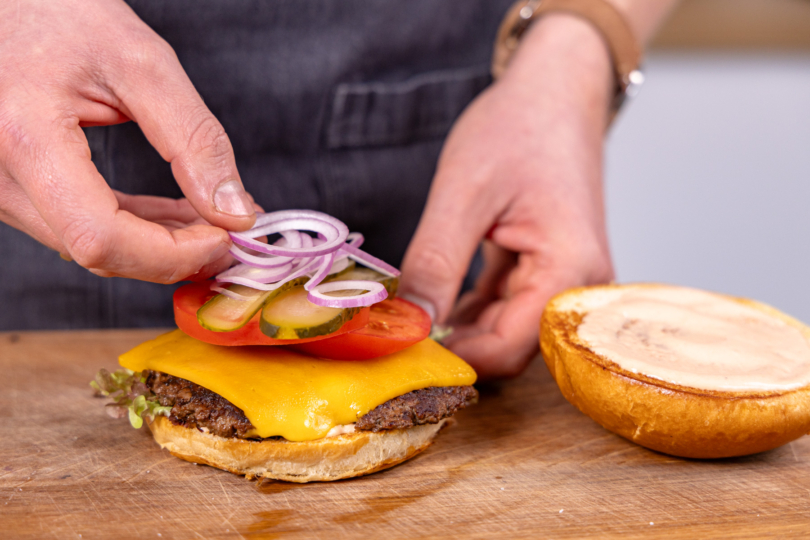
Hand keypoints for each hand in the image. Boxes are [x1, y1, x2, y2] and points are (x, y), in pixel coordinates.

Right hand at [0, 0, 255, 282]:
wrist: (4, 1)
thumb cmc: (57, 12)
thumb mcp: (141, 62)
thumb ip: (193, 139)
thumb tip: (234, 210)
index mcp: (25, 138)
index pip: (101, 238)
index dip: (172, 253)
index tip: (226, 237)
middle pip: (99, 251)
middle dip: (177, 253)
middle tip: (234, 233)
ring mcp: (0, 186)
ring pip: (93, 246)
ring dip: (160, 243)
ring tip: (214, 218)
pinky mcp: (14, 187)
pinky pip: (82, 225)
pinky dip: (136, 226)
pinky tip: (180, 213)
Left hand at [399, 15, 615, 377]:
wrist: (556, 93)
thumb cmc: (519, 128)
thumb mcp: (463, 194)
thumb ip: (436, 263)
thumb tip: (409, 324)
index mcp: (570, 269)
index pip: (509, 347)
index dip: (454, 355)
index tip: (401, 346)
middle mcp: (579, 286)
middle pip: (512, 348)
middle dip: (456, 346)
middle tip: (399, 332)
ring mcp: (567, 281)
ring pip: (508, 332)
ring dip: (461, 329)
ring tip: (413, 312)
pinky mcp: (549, 273)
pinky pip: (508, 310)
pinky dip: (471, 311)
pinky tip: (439, 298)